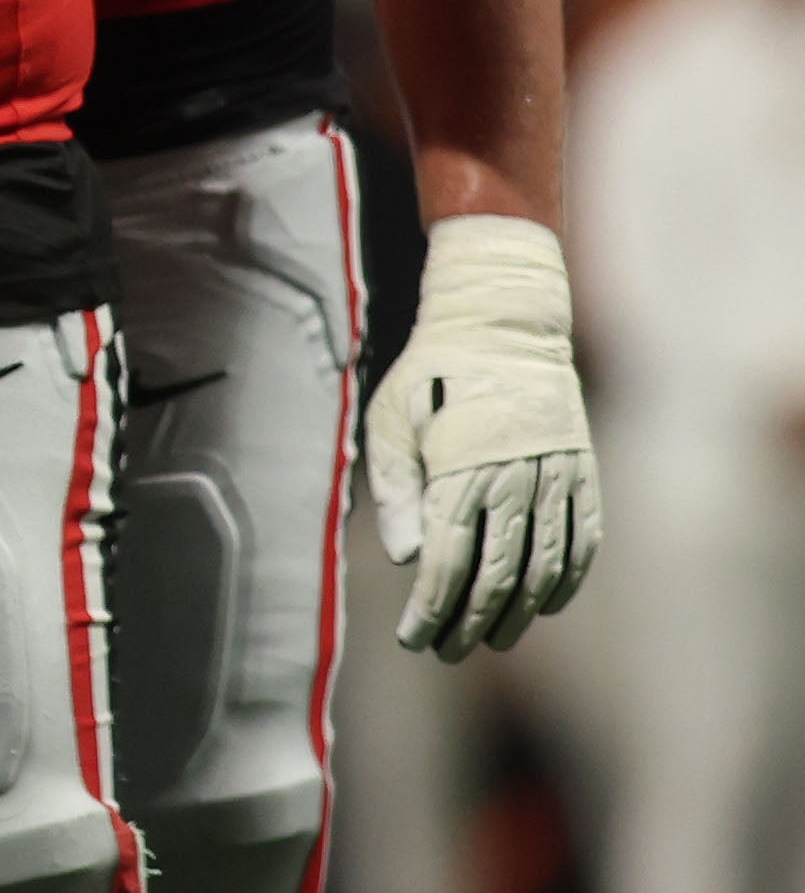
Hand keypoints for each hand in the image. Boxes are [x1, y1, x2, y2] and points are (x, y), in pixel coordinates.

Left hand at [364, 214, 602, 658]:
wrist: (504, 325)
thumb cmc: (432, 373)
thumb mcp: (392, 418)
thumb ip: (396, 489)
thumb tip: (404, 557)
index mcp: (461, 470)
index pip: (446, 560)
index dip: (430, 608)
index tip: (413, 639)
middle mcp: (514, 482)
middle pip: (496, 575)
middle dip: (469, 622)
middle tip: (446, 651)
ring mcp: (556, 480)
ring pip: (542, 568)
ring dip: (517, 613)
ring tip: (490, 639)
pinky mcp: (583, 475)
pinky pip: (581, 543)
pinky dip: (565, 581)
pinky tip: (545, 606)